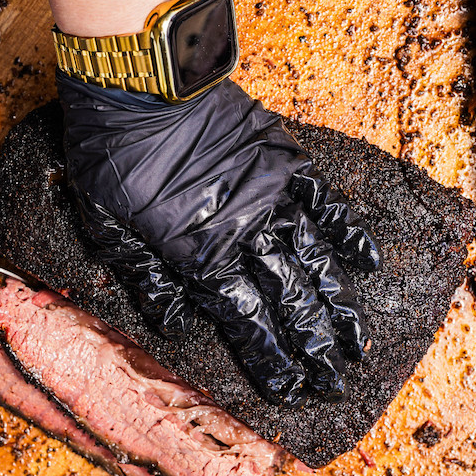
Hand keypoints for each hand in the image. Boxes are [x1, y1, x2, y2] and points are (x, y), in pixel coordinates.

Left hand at [58, 74, 380, 405]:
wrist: (141, 85)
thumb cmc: (114, 154)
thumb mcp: (108, 226)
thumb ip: (146, 278)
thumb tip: (177, 326)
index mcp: (200, 255)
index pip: (244, 321)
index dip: (269, 359)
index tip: (290, 390)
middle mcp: (243, 233)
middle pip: (287, 301)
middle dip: (312, 347)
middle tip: (334, 383)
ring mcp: (269, 196)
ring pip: (312, 261)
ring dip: (336, 305)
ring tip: (357, 343)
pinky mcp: (281, 160)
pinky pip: (324, 201)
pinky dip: (347, 232)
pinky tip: (367, 262)